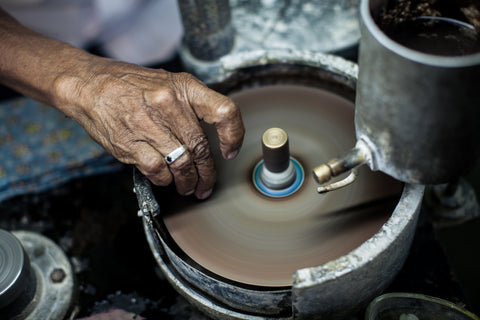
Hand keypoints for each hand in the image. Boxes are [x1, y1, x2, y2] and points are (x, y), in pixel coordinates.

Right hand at [58, 59, 243, 198]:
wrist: (89, 85)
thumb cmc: (130, 85)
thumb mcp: (168, 82)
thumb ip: (191, 105)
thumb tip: (213, 135)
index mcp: (184, 87)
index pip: (224, 111)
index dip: (234, 136)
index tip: (230, 152)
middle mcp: (169, 104)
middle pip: (201, 147)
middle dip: (207, 173)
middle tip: (206, 184)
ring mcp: (148, 124)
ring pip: (182, 163)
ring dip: (188, 181)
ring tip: (188, 187)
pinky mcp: (130, 143)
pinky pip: (158, 170)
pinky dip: (164, 180)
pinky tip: (165, 178)